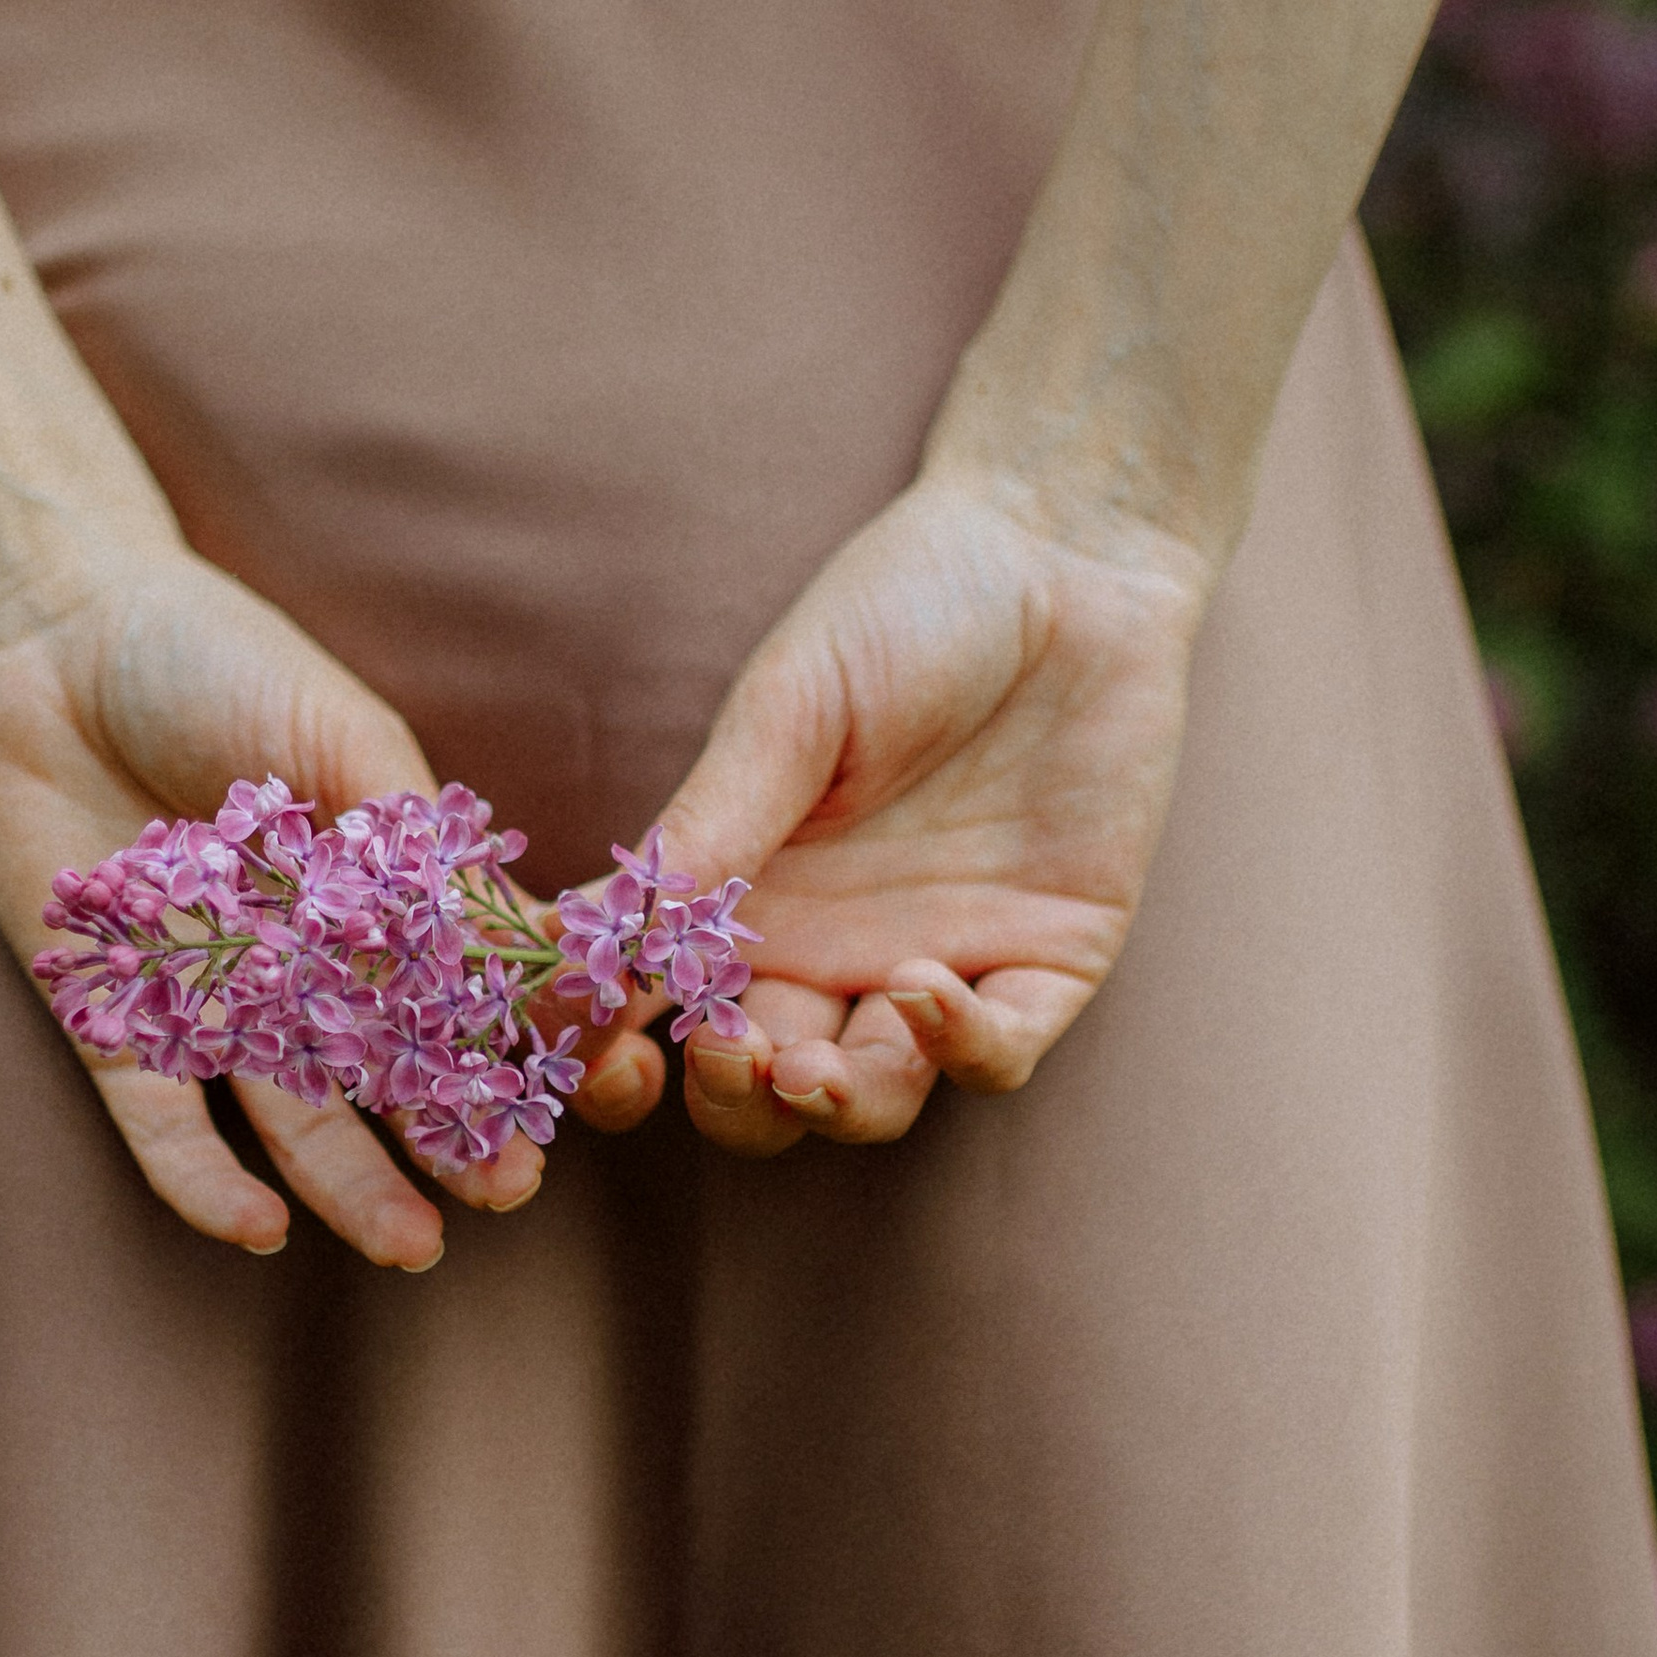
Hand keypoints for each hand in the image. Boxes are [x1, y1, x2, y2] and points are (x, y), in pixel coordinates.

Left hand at [0, 548, 546, 1268]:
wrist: (46, 636)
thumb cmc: (207, 658)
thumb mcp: (338, 729)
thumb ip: (409, 832)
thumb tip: (493, 941)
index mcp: (375, 901)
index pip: (462, 997)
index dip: (515, 1051)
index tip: (571, 1097)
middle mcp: (306, 968)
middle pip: (390, 1080)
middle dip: (451, 1142)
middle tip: (506, 1192)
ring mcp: (215, 1002)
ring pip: (293, 1121)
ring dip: (352, 1188)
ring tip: (412, 1244)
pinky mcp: (114, 1024)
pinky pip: (162, 1124)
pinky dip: (205, 1182)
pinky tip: (261, 1229)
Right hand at [607, 469, 1213, 1154]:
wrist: (1066, 552)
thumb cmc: (908, 607)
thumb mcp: (788, 709)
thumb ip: (706, 827)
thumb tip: (590, 940)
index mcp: (749, 901)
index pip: (665, 1022)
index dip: (623, 1064)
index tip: (606, 1051)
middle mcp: (833, 954)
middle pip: (763, 1096)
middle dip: (734, 1102)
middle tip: (729, 1054)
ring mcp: (939, 965)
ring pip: (875, 1102)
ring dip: (836, 1105)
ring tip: (814, 1064)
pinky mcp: (1049, 962)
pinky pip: (999, 1056)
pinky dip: (959, 1052)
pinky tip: (925, 989)